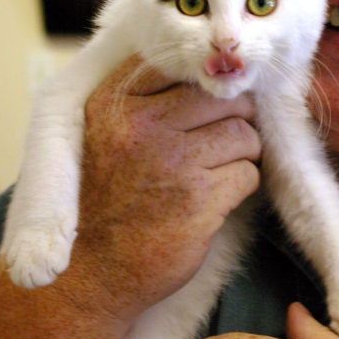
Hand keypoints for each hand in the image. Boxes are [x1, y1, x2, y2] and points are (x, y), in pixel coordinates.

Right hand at [64, 56, 261, 322]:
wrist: (90, 274)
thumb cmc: (104, 201)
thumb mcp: (103, 134)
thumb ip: (141, 99)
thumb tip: (204, 68)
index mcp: (115, 104)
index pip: (181, 65)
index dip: (203, 83)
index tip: (207, 102)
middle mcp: (143, 125)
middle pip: (222, 97)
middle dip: (233, 117)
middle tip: (223, 139)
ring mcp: (173, 162)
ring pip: (243, 133)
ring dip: (241, 153)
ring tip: (220, 169)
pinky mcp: (200, 199)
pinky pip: (247, 174)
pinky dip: (240, 186)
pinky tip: (217, 198)